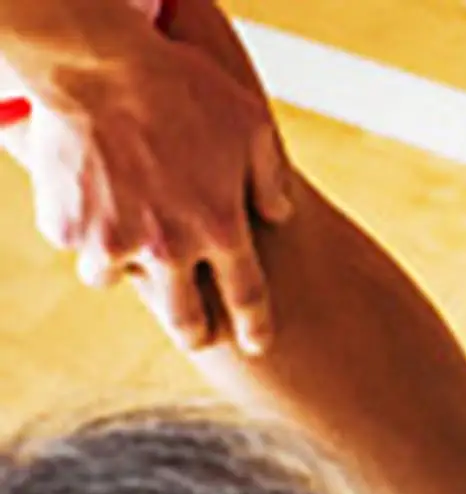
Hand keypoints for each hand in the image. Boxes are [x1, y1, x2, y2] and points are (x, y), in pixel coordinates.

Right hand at [18, 16, 293, 354]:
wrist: (94, 60)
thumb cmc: (180, 84)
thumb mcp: (251, 124)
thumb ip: (271, 177)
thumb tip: (279, 214)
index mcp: (220, 228)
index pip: (248, 298)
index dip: (256, 327)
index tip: (257, 343)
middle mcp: (171, 248)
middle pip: (186, 320)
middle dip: (194, 333)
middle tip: (197, 333)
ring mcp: (115, 240)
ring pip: (113, 280)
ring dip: (120, 268)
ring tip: (122, 247)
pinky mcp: (68, 225)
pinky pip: (72, 240)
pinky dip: (77, 224)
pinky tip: (82, 197)